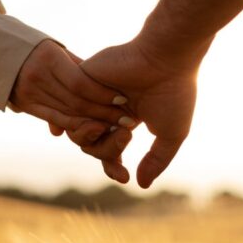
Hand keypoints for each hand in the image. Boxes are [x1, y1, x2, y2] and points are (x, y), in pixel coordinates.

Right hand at [9, 39, 131, 147]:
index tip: (123, 99)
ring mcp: (29, 93)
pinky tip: (93, 130)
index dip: (102, 94)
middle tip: (127, 120)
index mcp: (48, 58)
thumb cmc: (35, 47)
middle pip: (76, 101)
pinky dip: (75, 126)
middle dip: (104, 112)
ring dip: (94, 122)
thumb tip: (105, 86)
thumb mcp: (56, 50)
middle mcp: (37, 77)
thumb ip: (78, 67)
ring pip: (67, 113)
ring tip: (115, 127)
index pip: (80, 83)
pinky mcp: (25, 105)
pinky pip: (54, 118)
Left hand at [81, 35, 208, 187]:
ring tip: (122, 127)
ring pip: (78, 133)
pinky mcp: (80, 80)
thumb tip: (140, 185)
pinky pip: (68, 112)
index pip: (109, 149)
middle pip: (91, 145)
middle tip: (128, 134)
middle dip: (108, 150)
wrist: (166, 58)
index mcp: (127, 117)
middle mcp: (107, 106)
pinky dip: (82, 122)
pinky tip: (100, 122)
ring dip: (98, 138)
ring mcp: (93, 94)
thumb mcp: (171, 134)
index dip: (112, 166)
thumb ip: (156, 160)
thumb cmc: (174, 93)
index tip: (124, 177)